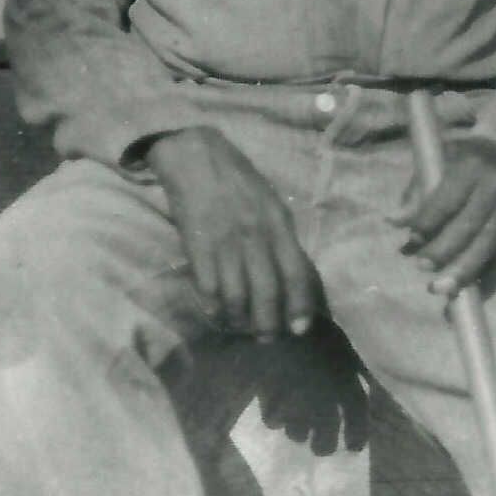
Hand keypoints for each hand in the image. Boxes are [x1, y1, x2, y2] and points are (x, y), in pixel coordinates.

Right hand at [144, 127, 325, 340]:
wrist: (196, 157)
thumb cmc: (237, 181)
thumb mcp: (270, 203)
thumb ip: (281, 237)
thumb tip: (293, 275)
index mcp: (278, 224)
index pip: (296, 273)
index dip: (300, 305)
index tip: (299, 329)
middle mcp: (255, 236)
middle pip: (267, 292)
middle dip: (268, 323)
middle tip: (266, 338)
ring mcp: (226, 242)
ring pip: (237, 296)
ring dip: (239, 320)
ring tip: (239, 327)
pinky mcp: (198, 245)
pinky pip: (208, 287)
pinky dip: (213, 306)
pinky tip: (215, 312)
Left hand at [394, 136, 495, 295]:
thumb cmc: (463, 156)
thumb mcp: (437, 159)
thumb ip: (417, 191)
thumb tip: (395, 222)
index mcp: (471, 167)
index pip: (448, 200)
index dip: (428, 222)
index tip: (411, 241)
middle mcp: (495, 188)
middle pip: (471, 227)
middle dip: (445, 251)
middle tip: (423, 269)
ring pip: (490, 245)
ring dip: (466, 272)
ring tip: (445, 292)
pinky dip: (490, 278)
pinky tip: (474, 295)